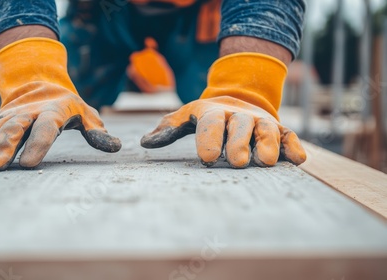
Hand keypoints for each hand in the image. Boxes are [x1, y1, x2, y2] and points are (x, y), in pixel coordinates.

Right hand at [0, 38, 120, 170]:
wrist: (40, 83)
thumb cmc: (69, 107)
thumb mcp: (86, 114)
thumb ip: (98, 130)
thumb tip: (117, 146)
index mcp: (54, 110)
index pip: (46, 127)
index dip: (37, 145)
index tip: (27, 165)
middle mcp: (30, 111)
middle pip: (15, 127)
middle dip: (4, 146)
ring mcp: (11, 114)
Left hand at [141, 53, 305, 167]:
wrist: (239, 98)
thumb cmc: (207, 116)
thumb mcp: (186, 116)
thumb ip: (168, 128)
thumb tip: (145, 142)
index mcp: (214, 112)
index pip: (211, 122)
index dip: (209, 138)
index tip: (207, 158)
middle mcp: (239, 116)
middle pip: (241, 125)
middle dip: (239, 143)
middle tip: (237, 162)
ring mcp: (262, 122)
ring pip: (268, 130)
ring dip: (268, 144)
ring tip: (264, 162)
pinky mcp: (280, 131)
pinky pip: (290, 137)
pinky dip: (294, 147)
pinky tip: (296, 159)